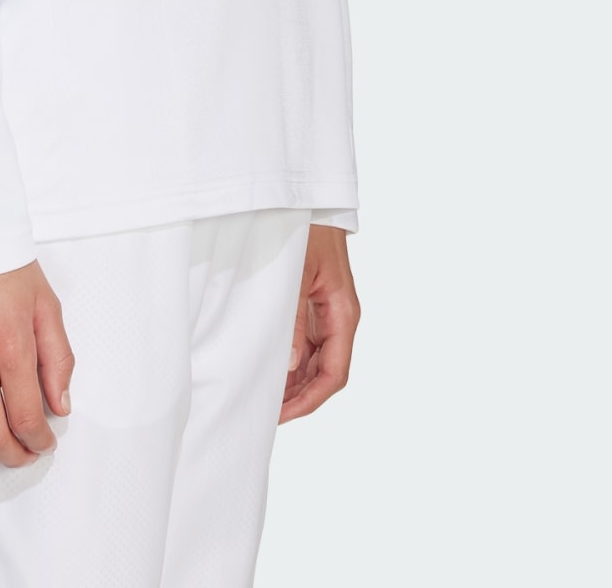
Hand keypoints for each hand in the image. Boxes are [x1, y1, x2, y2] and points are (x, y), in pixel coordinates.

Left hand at [281, 225, 358, 421]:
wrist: (305, 198)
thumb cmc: (303, 230)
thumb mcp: (295, 276)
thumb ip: (293, 322)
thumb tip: (292, 366)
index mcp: (343, 313)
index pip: (334, 373)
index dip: (310, 399)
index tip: (284, 413)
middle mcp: (340, 316)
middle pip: (327, 371)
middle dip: (301, 396)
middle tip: (269, 412)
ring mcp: (328, 310)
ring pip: (318, 360)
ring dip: (296, 381)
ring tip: (268, 397)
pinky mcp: (315, 302)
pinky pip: (309, 341)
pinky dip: (294, 359)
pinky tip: (274, 368)